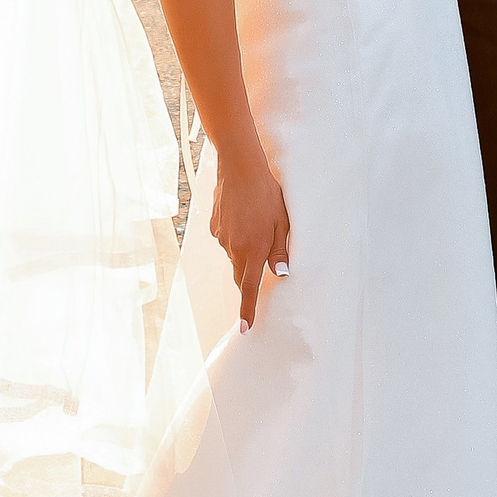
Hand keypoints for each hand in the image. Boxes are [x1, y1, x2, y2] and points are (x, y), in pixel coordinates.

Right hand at [211, 144, 291, 330]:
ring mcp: (221, 237)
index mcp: (253, 250)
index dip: (247, 310)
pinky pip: (226, 239)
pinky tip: (243, 217)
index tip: (244, 328)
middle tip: (260, 268)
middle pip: (239, 274)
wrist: (240, 168)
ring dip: (244, 251)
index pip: (248, 288)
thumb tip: (281, 275)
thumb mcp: (282, 223)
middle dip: (247, 279)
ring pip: (233, 255)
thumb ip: (280, 252)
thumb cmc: (268, 195)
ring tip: (256, 226)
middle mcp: (234, 248)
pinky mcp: (214, 226)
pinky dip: (235, 237)